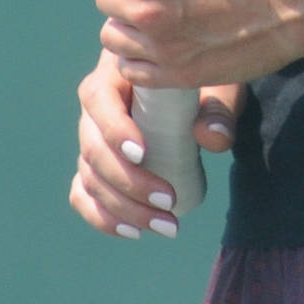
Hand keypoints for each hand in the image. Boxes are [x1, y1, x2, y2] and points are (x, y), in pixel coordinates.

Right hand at [68, 47, 243, 237]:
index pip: (98, 98)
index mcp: (116, 72)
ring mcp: (93, 136)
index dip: (114, 129)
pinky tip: (132, 231)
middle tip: (169, 202)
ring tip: (167, 225)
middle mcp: (97, 105)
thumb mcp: (217, 81)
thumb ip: (218, 106)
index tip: (141, 154)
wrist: (197, 78)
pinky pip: (84, 192)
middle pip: (92, 147)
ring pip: (89, 176)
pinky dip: (102, 215)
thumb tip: (211, 137)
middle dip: (128, 182)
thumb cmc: (204, 75)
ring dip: (122, 207)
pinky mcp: (97, 164)